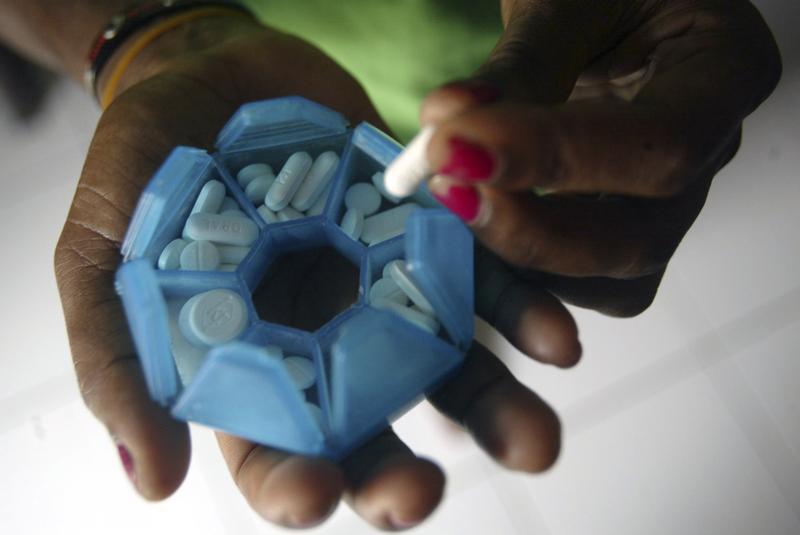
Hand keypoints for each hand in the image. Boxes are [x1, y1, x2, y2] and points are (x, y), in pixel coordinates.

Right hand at [54, 16, 579, 529]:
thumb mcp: (106, 256)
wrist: (210, 74)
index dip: (293, 484)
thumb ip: (119, 360)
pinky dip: (520, 312)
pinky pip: (484, 282)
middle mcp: (328, 346)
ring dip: (492, 410)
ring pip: (446, 371)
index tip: (312, 493)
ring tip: (534, 440)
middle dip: (401, 474)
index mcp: (252, 369)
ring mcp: (385, 292)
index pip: (275, 452)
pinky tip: (555, 339)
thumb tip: (150, 480)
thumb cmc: (147, 169)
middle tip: (423, 493)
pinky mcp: (430, 236)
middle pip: (371, 430)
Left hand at [421, 0, 781, 315]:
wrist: (607, 8)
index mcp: (724, 76)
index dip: (558, 159)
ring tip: (456, 205)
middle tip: (448, 185)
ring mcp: (669, 201)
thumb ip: (521, 64)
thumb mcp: (568, 1)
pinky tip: (478, 227)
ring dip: (524, 266)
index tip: (459, 147)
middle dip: (532, 232)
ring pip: (615, 279)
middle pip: (641, 238)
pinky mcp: (623, 226)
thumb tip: (446, 127)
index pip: (660, 145)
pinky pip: (586, 280)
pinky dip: (526, 275)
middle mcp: (710, 154)